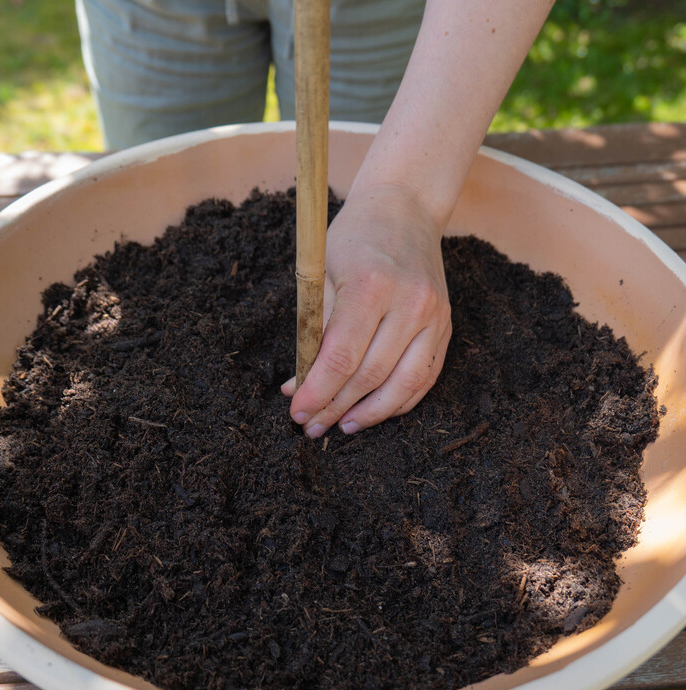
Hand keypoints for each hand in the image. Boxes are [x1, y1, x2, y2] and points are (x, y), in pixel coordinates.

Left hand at [281, 181, 451, 436]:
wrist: (406, 208)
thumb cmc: (354, 238)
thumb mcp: (322, 272)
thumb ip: (313, 330)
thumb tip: (297, 383)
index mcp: (372, 286)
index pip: (341, 357)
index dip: (317, 392)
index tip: (297, 412)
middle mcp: (410, 303)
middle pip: (370, 376)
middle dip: (336, 407)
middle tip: (311, 425)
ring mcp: (434, 316)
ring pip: (403, 384)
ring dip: (370, 414)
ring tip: (342, 426)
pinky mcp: (446, 326)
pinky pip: (425, 377)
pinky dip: (400, 401)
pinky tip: (375, 411)